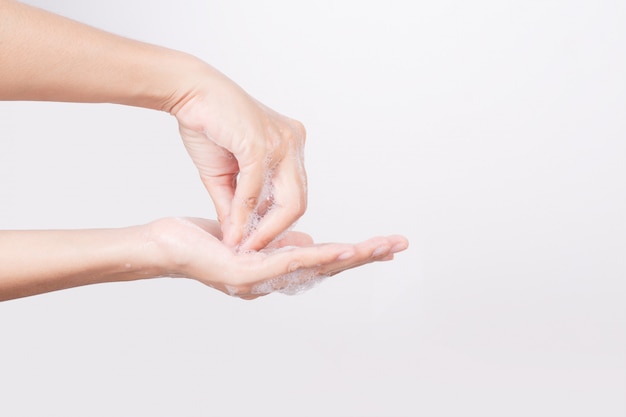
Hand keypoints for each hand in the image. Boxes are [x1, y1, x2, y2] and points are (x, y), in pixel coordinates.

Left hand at [148, 217, 408, 299]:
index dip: (353, 253)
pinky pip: (284, 263)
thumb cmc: (199, 241)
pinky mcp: (244, 276)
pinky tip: (337, 249)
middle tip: (398, 245)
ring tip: (379, 247)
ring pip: (313, 267)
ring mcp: (259, 281)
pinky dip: (314, 255)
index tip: (381, 242)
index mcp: (275, 271)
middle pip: (327, 267)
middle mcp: (272, 280)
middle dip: (365, 255)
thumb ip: (277, 242)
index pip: (322, 261)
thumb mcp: (249, 238)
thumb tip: (307, 238)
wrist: (161, 247)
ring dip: (349, 256)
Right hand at [172, 64, 306, 251]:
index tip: (253, 246)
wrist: (189, 92)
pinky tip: (232, 228)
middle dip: (275, 234)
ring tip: (242, 246)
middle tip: (251, 252)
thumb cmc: (208, 126)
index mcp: (290, 149)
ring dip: (263, 229)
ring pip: (288, 200)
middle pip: (299, 203)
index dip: (276, 227)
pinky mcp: (262, 143)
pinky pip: (256, 188)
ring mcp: (283, 142)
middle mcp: (294, 144)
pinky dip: (244, 212)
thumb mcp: (224, 176)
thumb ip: (235, 205)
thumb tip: (236, 237)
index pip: (294, 198)